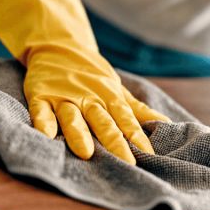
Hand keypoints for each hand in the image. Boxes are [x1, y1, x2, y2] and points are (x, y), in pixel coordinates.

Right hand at [0, 0, 169, 161]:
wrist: (59, 46)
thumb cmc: (93, 75)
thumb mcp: (117, 89)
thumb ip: (137, 110)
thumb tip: (167, 124)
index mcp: (108, 97)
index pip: (126, 119)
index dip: (137, 136)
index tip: (149, 156)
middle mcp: (88, 98)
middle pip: (103, 122)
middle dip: (114, 142)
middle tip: (126, 163)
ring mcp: (64, 97)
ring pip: (73, 117)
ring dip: (80, 134)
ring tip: (86, 153)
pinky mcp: (41, 96)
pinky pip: (42, 110)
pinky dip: (43, 122)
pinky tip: (45, 136)